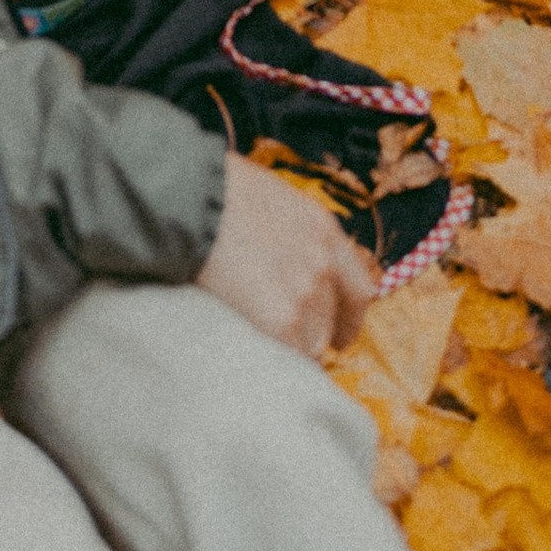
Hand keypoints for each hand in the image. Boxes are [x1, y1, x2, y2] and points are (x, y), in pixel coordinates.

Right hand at [195, 152, 379, 358]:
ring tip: (267, 348)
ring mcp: (306, 292)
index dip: (348, 317)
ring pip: (313, 342)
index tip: (339, 333)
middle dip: (315, 332)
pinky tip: (260, 356)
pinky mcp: (282, 320)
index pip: (357, 288)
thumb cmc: (217, 190)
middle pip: (333, 318)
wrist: (193, 199)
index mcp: (323, 229)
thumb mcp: (269, 197)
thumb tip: (277, 253)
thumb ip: (288, 230)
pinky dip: (278, 360)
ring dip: (293, 347)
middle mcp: (324, 262)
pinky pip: (290, 354)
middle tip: (293, 342)